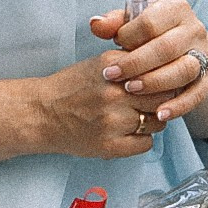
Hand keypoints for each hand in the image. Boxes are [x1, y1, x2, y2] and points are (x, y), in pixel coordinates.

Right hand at [32, 51, 161, 159]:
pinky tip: (127, 133)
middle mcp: (114, 92)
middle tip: (149, 103)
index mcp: (113, 66)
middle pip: (162, 97)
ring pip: (157, 122)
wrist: (42, 113)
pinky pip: (146, 144)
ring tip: (134, 118)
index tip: (158, 84)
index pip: (158, 71)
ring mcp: (112, 120)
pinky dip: (141, 140)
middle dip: (160, 100)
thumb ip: (131, 62)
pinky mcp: (109, 145)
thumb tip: (165, 68)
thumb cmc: (71, 88)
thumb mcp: (101, 63)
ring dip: (151, 121)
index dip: (162, 78)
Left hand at [88, 0, 207, 125]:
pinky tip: (159, 113)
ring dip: (156, 82)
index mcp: (176, 9)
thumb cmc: (149, 35)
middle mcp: (194, 30)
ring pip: (184, 70)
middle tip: (112, 75)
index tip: (113, 45)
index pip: (151, 22)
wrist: (181, 49)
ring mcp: (204, 55)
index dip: (129, 36)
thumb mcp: (132, 24)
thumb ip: (113, 23)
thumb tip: (96, 24)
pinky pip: (197, 94)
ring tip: (131, 90)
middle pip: (167, 47)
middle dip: (137, 63)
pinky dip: (179, 106)